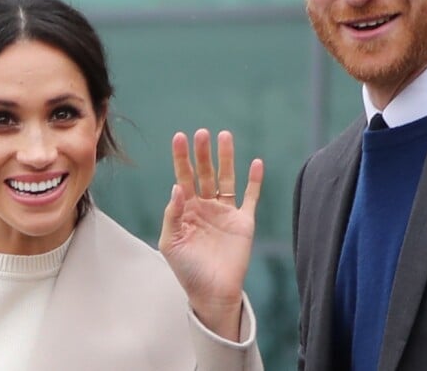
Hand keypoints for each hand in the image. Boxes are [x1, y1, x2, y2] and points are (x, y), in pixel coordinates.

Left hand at [159, 128, 263, 340]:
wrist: (213, 293)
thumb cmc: (187, 270)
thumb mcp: (170, 242)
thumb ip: (172, 214)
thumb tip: (177, 187)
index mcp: (186, 209)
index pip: (183, 177)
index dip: (181, 157)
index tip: (179, 137)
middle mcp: (205, 205)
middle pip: (204, 172)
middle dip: (203, 153)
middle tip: (202, 132)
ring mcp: (225, 212)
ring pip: (226, 178)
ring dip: (226, 158)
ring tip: (225, 136)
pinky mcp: (244, 221)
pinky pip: (250, 197)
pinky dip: (254, 181)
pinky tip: (256, 163)